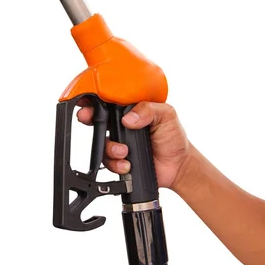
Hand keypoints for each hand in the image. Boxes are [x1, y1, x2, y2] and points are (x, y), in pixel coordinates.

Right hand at [76, 100, 191, 189]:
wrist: (178, 165)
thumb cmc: (173, 137)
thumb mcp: (166, 115)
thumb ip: (148, 110)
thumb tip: (129, 118)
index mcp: (131, 111)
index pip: (110, 102)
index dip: (96, 100)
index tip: (87, 100)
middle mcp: (122, 126)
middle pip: (98, 120)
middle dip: (88, 118)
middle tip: (87, 118)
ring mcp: (120, 143)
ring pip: (102, 144)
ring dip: (110, 148)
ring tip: (125, 151)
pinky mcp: (120, 161)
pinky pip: (108, 162)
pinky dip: (116, 164)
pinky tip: (128, 164)